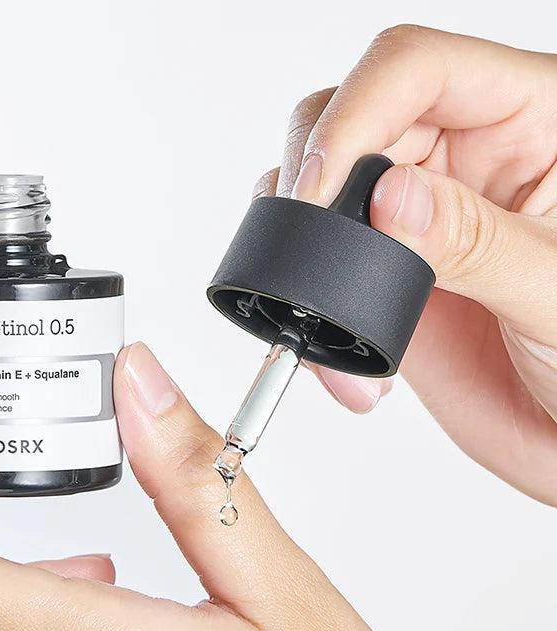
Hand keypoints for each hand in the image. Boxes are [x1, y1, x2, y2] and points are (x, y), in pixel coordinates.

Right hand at [253, 26, 556, 504]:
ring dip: (299, 253)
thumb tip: (389, 196)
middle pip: (352, 118)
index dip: (355, 114)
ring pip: (319, 190)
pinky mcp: (385, 275)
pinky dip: (304, 308)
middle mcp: (465, 159)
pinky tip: (341, 358)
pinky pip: (318, 265)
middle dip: (312, 182)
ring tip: (330, 321)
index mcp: (532, 123)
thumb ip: (479, 242)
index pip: (417, 70)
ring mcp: (417, 218)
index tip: (320, 189)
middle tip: (311, 255)